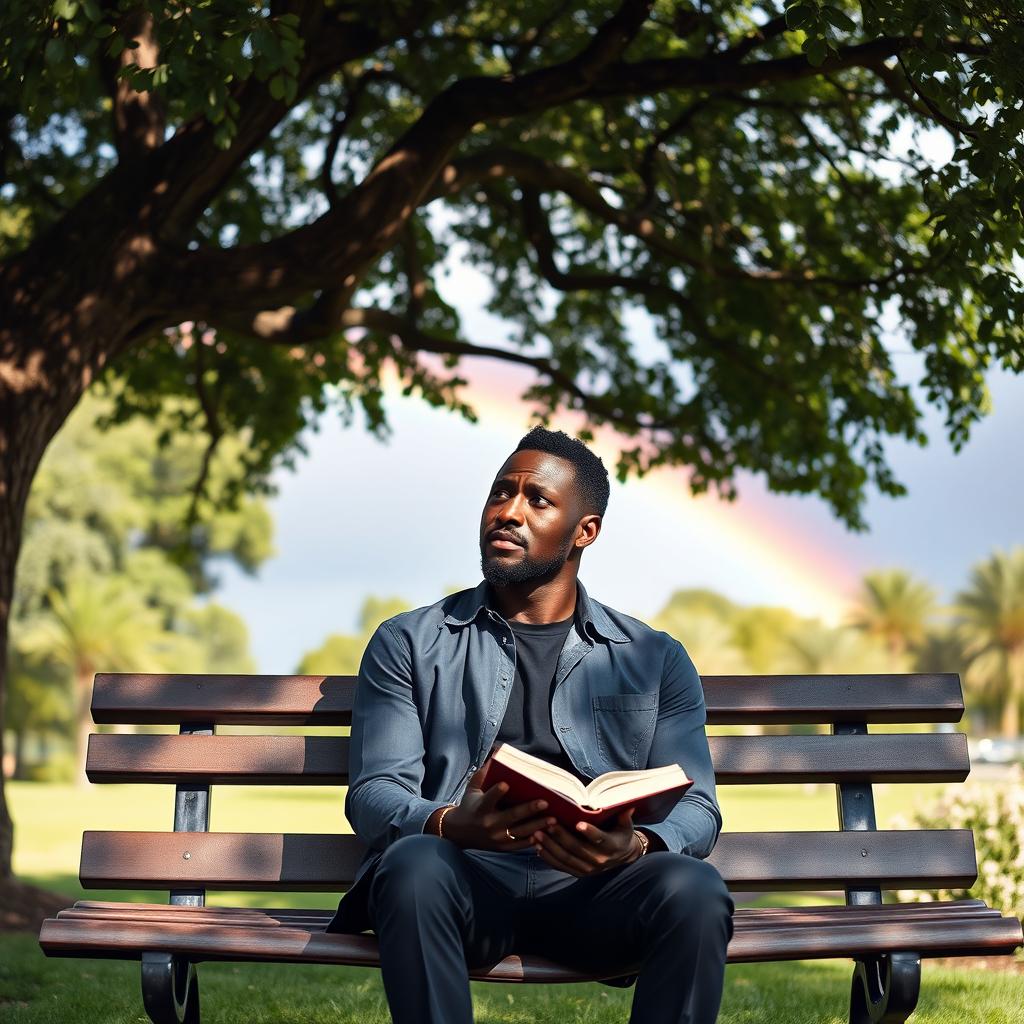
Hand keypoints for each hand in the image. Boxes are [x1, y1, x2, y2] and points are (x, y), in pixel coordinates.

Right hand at [442, 764, 556, 851]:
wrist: (459, 833)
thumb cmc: (470, 806)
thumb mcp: (472, 789)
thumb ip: (483, 774)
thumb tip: (495, 755)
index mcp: (481, 807)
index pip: (489, 798)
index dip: (497, 792)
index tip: (506, 784)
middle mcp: (489, 823)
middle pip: (511, 816)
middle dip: (529, 809)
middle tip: (545, 802)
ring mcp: (497, 838)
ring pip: (520, 832)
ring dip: (538, 826)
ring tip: (554, 819)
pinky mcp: (502, 848)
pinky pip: (520, 845)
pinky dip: (533, 841)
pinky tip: (546, 834)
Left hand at [531, 807, 641, 876]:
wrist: (623, 856)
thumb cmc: (621, 834)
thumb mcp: (626, 825)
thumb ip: (624, 816)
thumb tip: (628, 805)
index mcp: (611, 846)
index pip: (600, 839)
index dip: (590, 832)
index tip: (578, 823)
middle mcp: (599, 860)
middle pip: (577, 849)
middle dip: (561, 836)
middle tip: (548, 823)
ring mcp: (588, 869)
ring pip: (566, 859)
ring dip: (550, 847)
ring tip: (537, 834)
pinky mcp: (579, 873)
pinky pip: (561, 866)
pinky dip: (548, 858)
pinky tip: (537, 847)